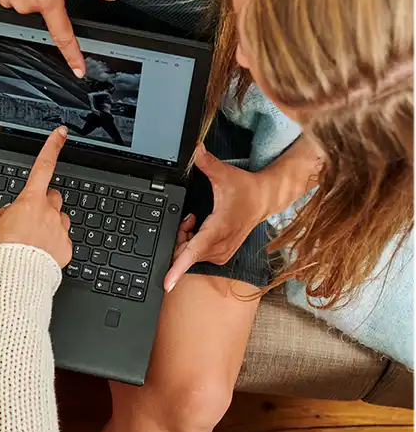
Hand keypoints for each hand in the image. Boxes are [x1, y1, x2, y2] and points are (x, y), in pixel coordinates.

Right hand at [0, 126, 71, 266]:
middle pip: (52, 196)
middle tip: (29, 217)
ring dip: (49, 224)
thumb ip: (2, 214)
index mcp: (29, 201)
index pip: (43, 166)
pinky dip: (53, 245)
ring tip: (34, 241)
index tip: (61, 134)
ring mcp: (60, 230)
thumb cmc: (1, 253)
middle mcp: (49, 212)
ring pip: (59, 218)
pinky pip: (62, 240)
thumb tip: (8, 214)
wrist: (14, 279)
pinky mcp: (66, 248)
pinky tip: (40, 254)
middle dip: (42, 202)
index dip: (52, 147)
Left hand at [164, 145, 268, 291]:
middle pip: (184, 250)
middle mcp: (219, 247)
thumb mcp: (224, 174)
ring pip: (189, 252)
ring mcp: (220, 254)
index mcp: (218, 230)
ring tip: (197, 219)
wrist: (264, 201)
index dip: (177, 268)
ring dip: (186, 237)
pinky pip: (196, 253)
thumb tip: (194, 148)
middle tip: (191, 217)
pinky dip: (193, 241)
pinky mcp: (220, 256)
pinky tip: (200, 227)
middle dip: (179, 235)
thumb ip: (206, 162)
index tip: (167, 283)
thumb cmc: (245, 190)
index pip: (193, 253)